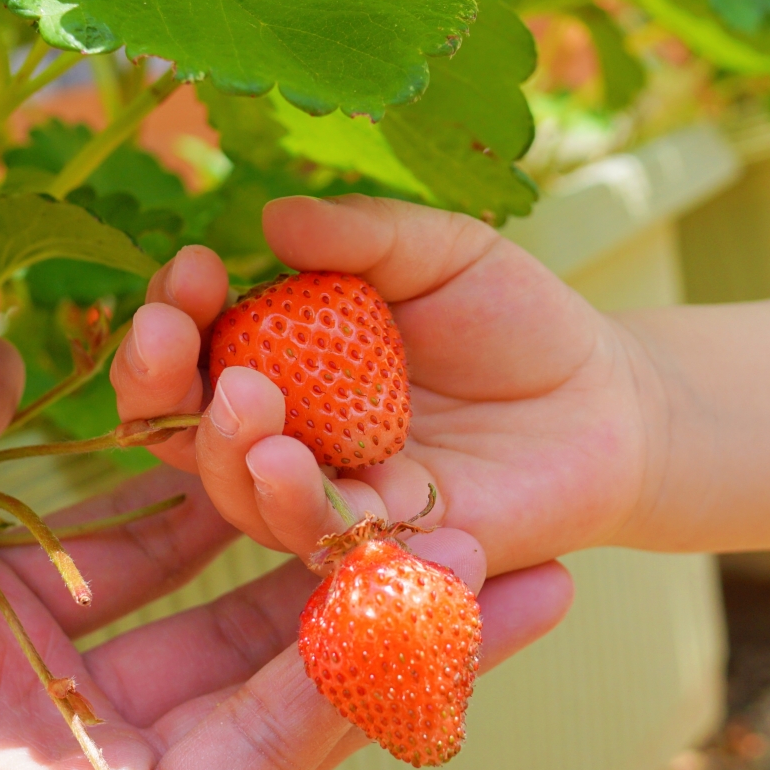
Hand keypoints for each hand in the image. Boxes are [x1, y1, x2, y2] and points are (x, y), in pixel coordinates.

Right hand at [112, 195, 665, 574]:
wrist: (610, 401)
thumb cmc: (517, 321)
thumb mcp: (441, 253)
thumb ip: (364, 238)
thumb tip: (273, 219)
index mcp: (285, 362)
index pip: (197, 348)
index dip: (175, 316)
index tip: (188, 270)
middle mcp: (290, 436)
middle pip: (192, 425)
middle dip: (159, 384)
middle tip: (168, 335)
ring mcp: (333, 497)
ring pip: (243, 491)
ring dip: (223, 449)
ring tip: (240, 400)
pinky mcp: (387, 550)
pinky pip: (326, 538)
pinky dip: (296, 506)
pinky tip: (284, 465)